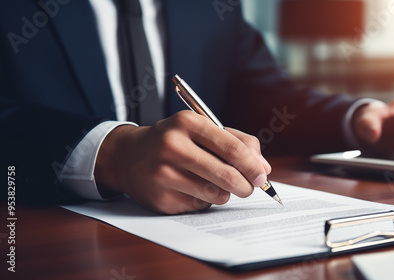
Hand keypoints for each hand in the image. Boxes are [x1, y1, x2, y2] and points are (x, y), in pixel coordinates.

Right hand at [94, 110, 271, 213]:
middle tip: (249, 188)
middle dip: (245, 186)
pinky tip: (191, 189)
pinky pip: (199, 206)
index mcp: (187, 123)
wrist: (129, 156)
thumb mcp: (202, 129)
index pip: (230, 147)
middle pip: (225, 174)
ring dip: (224, 193)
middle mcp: (173, 146)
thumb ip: (238, 142)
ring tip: (215, 184)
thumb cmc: (174, 141)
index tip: (262, 175)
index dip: (251, 164)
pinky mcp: (160, 198)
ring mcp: (164, 174)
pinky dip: (204, 201)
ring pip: (215, 194)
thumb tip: (263, 167)